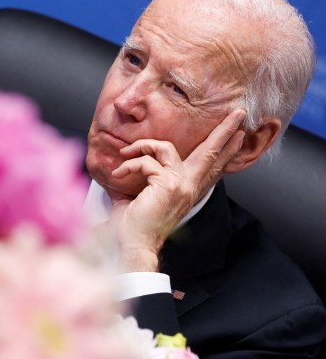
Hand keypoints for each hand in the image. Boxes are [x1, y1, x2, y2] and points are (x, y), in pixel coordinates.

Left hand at [107, 109, 246, 270]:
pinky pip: (146, 161)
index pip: (211, 167)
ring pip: (169, 148)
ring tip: (127, 152)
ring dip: (143, 145)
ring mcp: (181, 185)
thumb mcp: (140, 197)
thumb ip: (142, 180)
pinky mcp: (168, 184)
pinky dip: (129, 164)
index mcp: (187, 190)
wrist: (132, 245)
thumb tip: (126, 168)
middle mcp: (189, 187)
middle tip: (239, 114)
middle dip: (224, 131)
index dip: (226, 151)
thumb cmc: (133, 226)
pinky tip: (119, 174)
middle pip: (210, 153)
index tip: (240, 134)